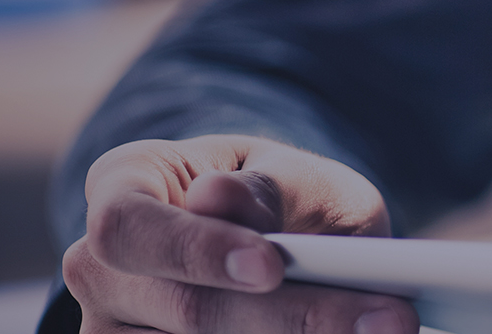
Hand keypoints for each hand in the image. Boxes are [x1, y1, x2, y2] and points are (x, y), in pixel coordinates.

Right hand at [62, 135, 417, 332]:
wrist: (288, 241)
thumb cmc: (284, 197)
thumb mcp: (295, 174)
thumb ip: (269, 187)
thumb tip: (217, 201)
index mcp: (122, 188)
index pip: (128, 228)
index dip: (196, 252)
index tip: (271, 266)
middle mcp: (102, 270)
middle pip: (183, 311)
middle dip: (291, 319)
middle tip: (389, 321)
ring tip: (384, 332)